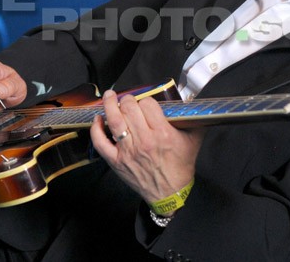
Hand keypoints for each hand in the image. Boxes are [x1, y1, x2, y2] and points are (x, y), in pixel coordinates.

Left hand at [90, 89, 204, 211]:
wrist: (170, 193)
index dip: (146, 100)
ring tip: (109, 96)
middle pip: (129, 109)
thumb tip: (191, 102)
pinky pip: (100, 143)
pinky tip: (98, 119)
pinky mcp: (116, 161)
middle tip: (129, 101)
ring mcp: (128, 151)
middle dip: (128, 100)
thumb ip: (193, 119)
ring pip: (114, 121)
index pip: (148, 105)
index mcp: (163, 134)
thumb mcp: (193, 140)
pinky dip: (96, 129)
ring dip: (109, 105)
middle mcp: (144, 141)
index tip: (147, 103)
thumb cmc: (180, 166)